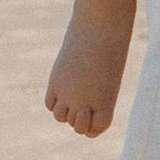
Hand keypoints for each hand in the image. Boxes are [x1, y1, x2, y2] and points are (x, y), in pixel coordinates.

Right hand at [45, 0, 132, 137]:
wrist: (100, 29)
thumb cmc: (110, 54)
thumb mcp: (106, 82)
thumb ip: (91, 100)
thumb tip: (63, 114)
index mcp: (106, 106)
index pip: (97, 130)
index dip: (95, 125)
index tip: (98, 109)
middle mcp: (85, 104)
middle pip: (77, 126)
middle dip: (80, 116)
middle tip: (86, 94)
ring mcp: (68, 94)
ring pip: (60, 117)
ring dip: (66, 110)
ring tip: (73, 91)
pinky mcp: (55, 82)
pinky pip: (49, 104)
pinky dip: (55, 101)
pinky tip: (62, 87)